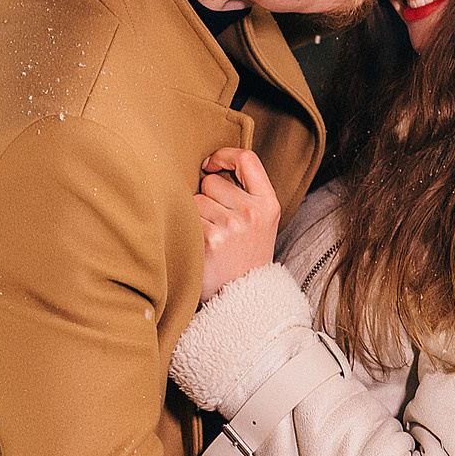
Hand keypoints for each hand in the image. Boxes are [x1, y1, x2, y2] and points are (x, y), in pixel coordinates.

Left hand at [194, 147, 279, 299]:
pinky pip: (186, 217)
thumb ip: (246, 193)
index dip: (225, 155)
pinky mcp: (208, 240)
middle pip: (212, 181)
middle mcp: (252, 213)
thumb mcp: (261, 223)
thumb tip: (209, 164)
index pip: (247, 159)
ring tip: (209, 237)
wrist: (244, 300)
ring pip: (195, 199)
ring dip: (196, 215)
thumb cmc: (246, 257)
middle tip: (218, 224)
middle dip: (208, 197)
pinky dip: (187, 229)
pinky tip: (199, 246)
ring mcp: (230, 227)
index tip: (211, 164)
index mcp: (268, 205)